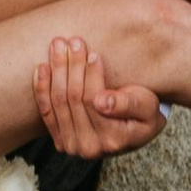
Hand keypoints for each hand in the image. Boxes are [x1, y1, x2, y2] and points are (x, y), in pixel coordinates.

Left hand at [36, 34, 164, 162]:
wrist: (134, 131)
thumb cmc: (144, 114)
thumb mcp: (147, 107)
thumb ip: (127, 104)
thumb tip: (102, 101)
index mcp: (112, 140)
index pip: (93, 100)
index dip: (91, 74)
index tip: (93, 53)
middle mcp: (89, 148)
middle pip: (73, 99)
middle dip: (72, 66)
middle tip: (73, 41)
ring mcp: (72, 146)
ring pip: (57, 102)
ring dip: (56, 71)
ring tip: (58, 45)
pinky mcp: (60, 140)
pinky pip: (46, 112)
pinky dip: (42, 88)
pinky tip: (42, 67)